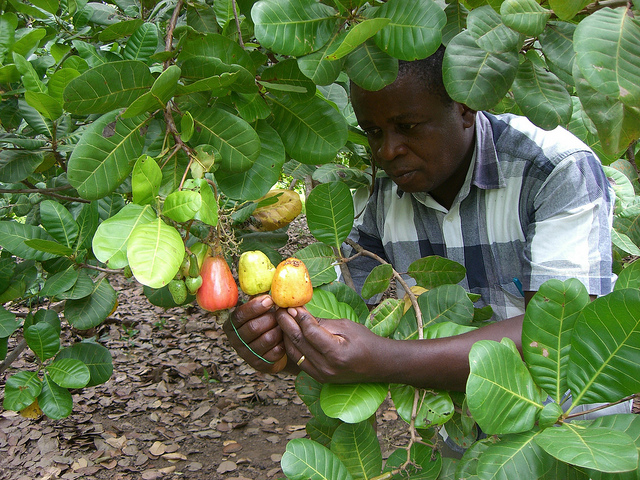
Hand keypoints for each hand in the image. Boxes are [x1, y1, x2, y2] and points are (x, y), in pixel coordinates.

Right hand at [223, 295, 287, 373]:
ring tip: (283, 324)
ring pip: (266, 339)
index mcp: (231, 325)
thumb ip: (260, 300)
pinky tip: (284, 337)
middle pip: (253, 327)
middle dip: (270, 318)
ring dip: (279, 329)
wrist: (272, 348)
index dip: (255, 307)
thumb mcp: (259, 311)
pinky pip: (275, 352)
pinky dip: (283, 342)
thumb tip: (271, 288)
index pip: (239, 315)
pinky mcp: (260, 364)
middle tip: (280, 313)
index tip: (270, 300)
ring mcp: (247, 355)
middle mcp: (235, 341)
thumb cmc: (265, 322)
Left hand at [276, 306, 391, 383]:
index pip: (310, 332)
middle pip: (298, 342)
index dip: (299, 316)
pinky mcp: (318, 378)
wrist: (378, 364)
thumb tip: (299, 312)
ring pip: (294, 352)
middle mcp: (326, 367)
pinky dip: (292, 347)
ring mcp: (321, 375)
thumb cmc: (365, 341)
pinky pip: (299, 361)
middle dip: (286, 323)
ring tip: (281, 319)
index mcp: (336, 353)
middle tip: (279, 309)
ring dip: (285, 335)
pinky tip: (289, 334)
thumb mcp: (346, 326)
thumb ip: (321, 322)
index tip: (290, 304)